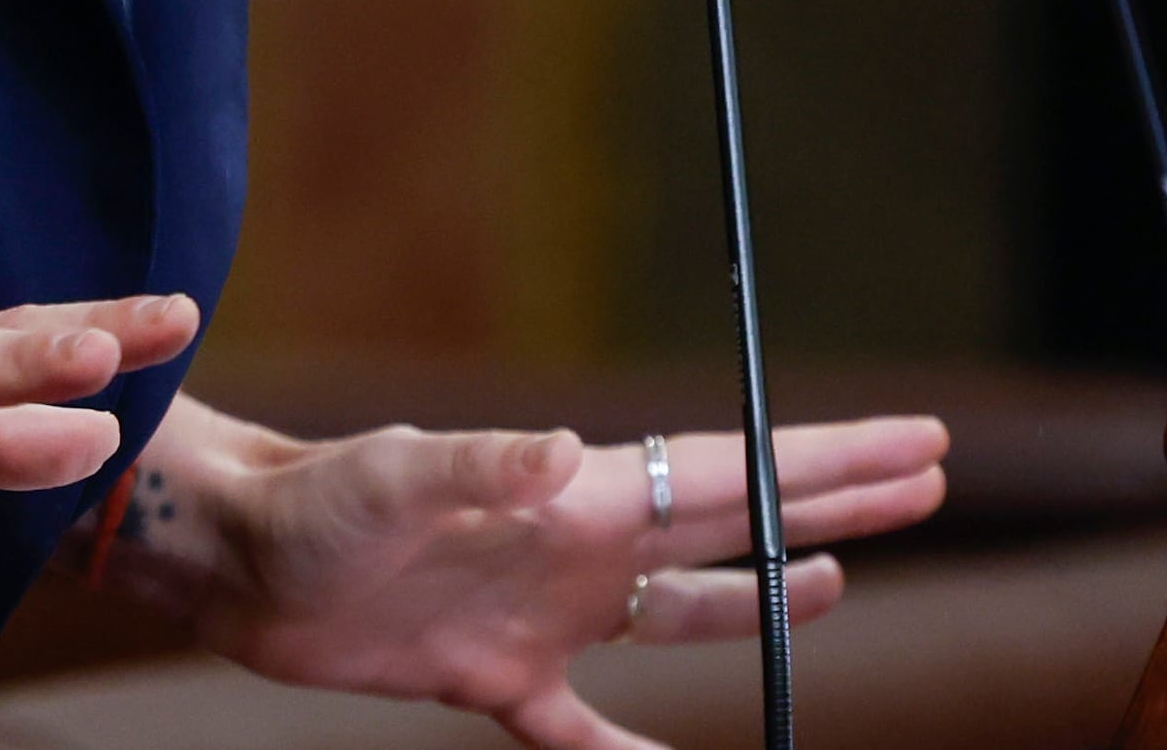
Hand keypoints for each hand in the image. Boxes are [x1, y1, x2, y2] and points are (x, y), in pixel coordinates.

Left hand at [130, 407, 951, 749]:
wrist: (240, 560)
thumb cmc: (316, 502)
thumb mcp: (397, 477)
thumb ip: (484, 469)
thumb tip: (567, 459)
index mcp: (585, 495)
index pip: (737, 474)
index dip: (833, 463)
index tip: (920, 446)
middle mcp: (583, 546)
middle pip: (740, 526)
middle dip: (836, 505)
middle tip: (926, 485)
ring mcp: (546, 614)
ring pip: (688, 612)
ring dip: (762, 599)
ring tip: (837, 585)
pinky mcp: (495, 678)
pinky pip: (586, 730)